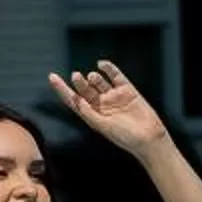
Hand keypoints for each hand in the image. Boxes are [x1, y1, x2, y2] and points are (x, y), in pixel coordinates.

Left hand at [49, 59, 168, 152]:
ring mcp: (114, 97)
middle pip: (86, 90)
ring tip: (92, 77)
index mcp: (93, 115)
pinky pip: (116, 76)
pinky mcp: (127, 90)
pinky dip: (109, 69)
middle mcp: (102, 105)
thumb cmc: (125, 137)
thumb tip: (76, 100)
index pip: (74, 100)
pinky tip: (102, 64)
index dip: (62, 89)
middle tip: (76, 76)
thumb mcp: (102, 126)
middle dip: (79, 83)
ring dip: (94, 78)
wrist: (148, 137)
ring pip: (100, 82)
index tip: (52, 77)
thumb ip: (89, 113)